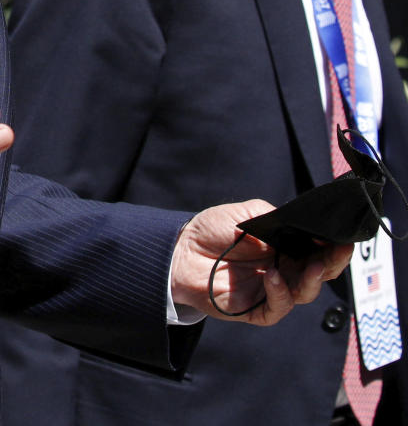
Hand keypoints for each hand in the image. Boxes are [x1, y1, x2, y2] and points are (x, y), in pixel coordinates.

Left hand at [170, 200, 352, 325]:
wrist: (181, 249)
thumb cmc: (213, 229)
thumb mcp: (247, 214)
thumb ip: (276, 219)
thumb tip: (303, 224)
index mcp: (284, 248)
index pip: (317, 251)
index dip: (332, 247)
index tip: (343, 239)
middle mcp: (282, 270)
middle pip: (317, 274)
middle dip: (331, 264)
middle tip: (337, 253)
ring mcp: (270, 291)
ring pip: (303, 293)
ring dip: (312, 281)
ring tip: (313, 267)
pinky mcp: (254, 308)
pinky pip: (276, 308)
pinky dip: (280, 294)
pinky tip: (274, 277)